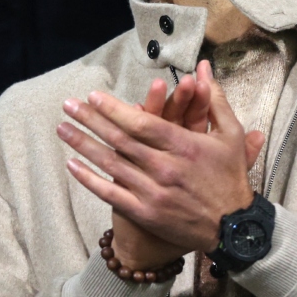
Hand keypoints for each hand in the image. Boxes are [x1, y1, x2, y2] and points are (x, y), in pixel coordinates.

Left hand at [57, 61, 264, 254]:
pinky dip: (89, 179)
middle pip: (119, 140)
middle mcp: (164, 168)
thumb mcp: (229, 135)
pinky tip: (72, 165)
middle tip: (67, 105)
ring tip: (62, 128)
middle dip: (90, 120)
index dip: (113, 109)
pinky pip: (111, 194)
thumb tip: (203, 67)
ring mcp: (152, 192)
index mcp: (184, 146)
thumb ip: (213, 99)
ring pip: (110, 164)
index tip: (92, 96)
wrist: (234, 228)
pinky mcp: (145, 213)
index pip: (141, 123)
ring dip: (83, 145)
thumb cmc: (230, 177)